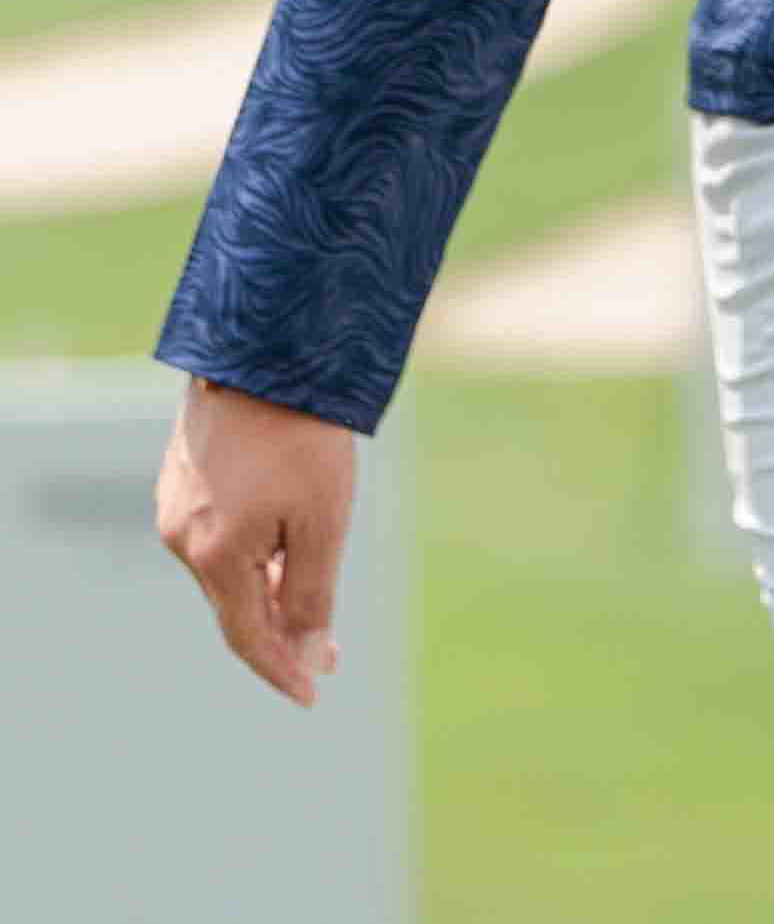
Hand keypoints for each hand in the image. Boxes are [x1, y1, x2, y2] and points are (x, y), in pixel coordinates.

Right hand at [155, 376, 356, 704]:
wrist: (263, 349)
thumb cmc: (301, 433)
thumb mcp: (323, 518)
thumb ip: (312, 592)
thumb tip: (307, 654)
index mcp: (214, 556)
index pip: (249, 637)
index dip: (282, 669)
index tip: (312, 695)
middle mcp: (182, 537)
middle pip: (236, 604)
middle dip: (282, 629)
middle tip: (327, 652)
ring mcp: (174, 505)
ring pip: (226, 568)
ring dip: (267, 587)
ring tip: (310, 589)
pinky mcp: (179, 476)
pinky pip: (216, 534)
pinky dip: (250, 551)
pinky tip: (281, 542)